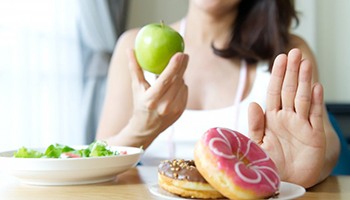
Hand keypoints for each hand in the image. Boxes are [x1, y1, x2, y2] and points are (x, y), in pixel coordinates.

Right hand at [127, 49, 188, 144]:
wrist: (146, 128)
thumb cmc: (139, 104)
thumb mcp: (136, 87)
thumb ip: (134, 68)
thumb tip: (130, 49)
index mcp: (151, 100)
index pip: (165, 80)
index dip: (174, 66)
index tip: (179, 54)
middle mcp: (164, 106)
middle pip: (177, 81)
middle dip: (182, 66)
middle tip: (184, 54)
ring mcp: (174, 110)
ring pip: (182, 85)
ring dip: (180, 76)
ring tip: (174, 72)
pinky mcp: (181, 111)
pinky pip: (184, 91)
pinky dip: (180, 85)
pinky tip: (174, 84)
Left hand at [248, 48, 325, 187]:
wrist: (283, 181)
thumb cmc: (269, 162)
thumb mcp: (256, 144)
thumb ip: (255, 125)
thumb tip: (253, 104)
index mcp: (271, 118)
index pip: (274, 92)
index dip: (277, 75)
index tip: (279, 58)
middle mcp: (287, 118)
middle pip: (290, 90)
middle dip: (291, 71)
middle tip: (294, 52)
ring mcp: (302, 125)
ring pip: (303, 98)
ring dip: (304, 81)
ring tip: (305, 63)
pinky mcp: (314, 136)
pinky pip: (315, 116)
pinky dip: (316, 101)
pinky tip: (316, 86)